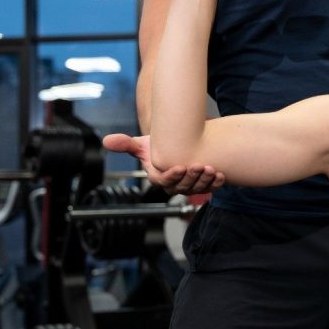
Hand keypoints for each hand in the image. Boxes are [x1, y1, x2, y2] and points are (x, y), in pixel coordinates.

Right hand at [102, 133, 225, 194]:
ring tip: (211, 169)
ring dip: (205, 181)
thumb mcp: (142, 144)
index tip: (181, 166)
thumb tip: (106, 141)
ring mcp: (190, 186)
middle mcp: (175, 185)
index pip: (165, 182)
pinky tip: (221, 175)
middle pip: (183, 186)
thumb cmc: (157, 146)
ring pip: (198, 188)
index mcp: (159, 178)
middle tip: (199, 165)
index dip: (173, 176)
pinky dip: (216, 183)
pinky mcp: (203, 184)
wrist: (177, 145)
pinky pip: (210, 187)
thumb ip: (125, 144)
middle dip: (192, 177)